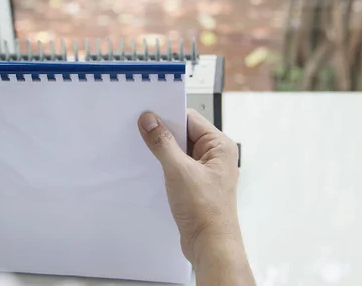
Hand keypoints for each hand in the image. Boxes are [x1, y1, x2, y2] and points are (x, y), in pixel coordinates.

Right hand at [138, 109, 253, 285]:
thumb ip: (162, 143)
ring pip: (179, 151)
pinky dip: (164, 165)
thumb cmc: (206, 211)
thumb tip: (149, 121)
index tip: (146, 115)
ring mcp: (206, 171)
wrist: (210, 246)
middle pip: (184, 133)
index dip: (168, 116)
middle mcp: (215, 156)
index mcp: (220, 146)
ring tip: (144, 151)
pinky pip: (177, 166)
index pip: (190, 119)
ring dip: (162, 151)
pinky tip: (151, 168)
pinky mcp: (196, 184)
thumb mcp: (179, 171)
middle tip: (141, 132)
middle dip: (163, 134)